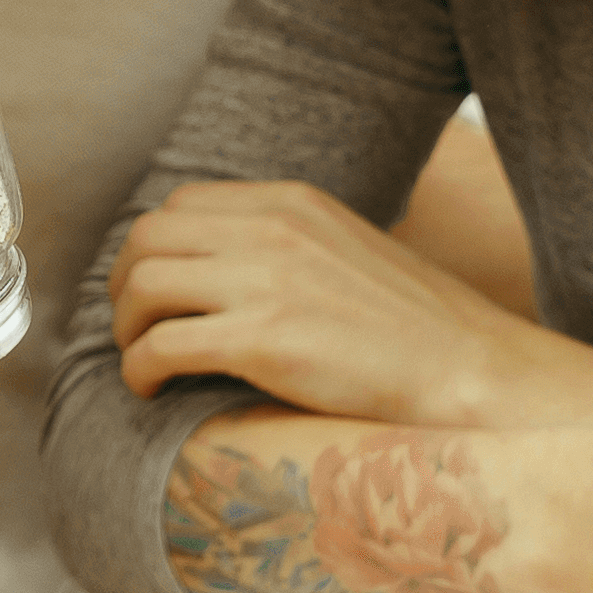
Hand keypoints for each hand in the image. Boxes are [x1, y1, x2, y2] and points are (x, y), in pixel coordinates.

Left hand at [113, 177, 592, 434]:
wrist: (469, 370)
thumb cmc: (415, 328)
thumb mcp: (347, 251)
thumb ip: (288, 245)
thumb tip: (228, 269)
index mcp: (292, 203)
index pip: (182, 204)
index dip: (153, 250)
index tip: (153, 291)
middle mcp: (272, 230)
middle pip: (148, 237)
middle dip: (123, 286)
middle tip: (133, 327)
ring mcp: (266, 281)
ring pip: (144, 285)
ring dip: (126, 327)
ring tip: (142, 361)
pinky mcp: (264, 340)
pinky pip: (161, 346)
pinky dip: (139, 370)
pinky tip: (152, 390)